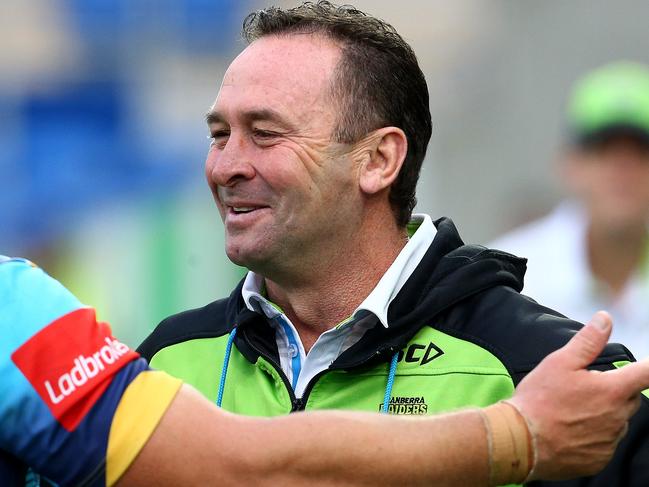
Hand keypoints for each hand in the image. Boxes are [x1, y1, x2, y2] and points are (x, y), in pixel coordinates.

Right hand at [508, 311, 648, 479]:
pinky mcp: (599, 460)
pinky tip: (569, 430)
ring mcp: (610, 441)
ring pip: (617, 421)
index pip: (647, 374)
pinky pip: (605, 443)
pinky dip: (593, 435)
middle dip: (615, 390)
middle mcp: (618, 417)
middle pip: (630, 398)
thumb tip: (605, 319)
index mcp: (612, 390)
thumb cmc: (539, 399)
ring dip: (604, 413)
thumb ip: (587, 341)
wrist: (520, 441)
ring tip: (570, 410)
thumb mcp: (559, 362)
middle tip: (584, 387)